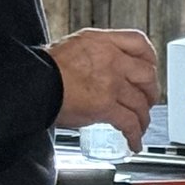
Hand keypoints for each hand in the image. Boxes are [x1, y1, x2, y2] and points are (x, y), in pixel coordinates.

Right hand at [48, 28, 160, 145]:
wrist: (33, 83)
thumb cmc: (45, 68)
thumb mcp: (74, 47)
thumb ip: (94, 53)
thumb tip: (101, 66)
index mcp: (102, 42)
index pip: (139, 43)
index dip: (150, 58)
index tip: (151, 67)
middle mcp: (111, 59)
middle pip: (147, 74)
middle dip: (151, 91)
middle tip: (148, 101)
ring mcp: (111, 83)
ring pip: (140, 102)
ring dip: (144, 118)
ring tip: (140, 126)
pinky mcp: (105, 106)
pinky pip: (129, 123)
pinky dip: (135, 135)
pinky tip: (133, 142)